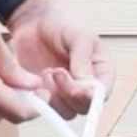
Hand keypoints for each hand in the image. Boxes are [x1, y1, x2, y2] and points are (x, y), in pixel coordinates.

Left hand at [6, 0, 114, 117]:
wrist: (34, 24)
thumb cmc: (61, 26)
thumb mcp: (78, 36)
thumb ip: (83, 58)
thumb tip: (85, 83)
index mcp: (102, 74)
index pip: (102, 95)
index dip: (91, 96)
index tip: (77, 88)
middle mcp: (87, 89)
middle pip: (85, 107)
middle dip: (69, 93)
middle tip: (56, 72)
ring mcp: (67, 96)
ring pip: (67, 112)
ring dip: (55, 96)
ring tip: (47, 72)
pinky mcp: (49, 98)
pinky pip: (48, 110)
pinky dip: (42, 98)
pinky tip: (38, 79)